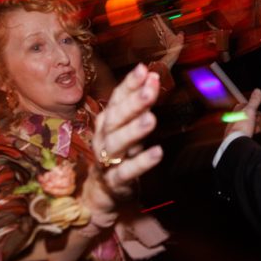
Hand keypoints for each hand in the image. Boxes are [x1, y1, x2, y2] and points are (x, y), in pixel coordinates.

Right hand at [86, 64, 162, 228]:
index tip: (145, 69)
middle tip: (150, 89)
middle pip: (115, 118)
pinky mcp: (114, 182)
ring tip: (151, 119)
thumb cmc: (120, 151)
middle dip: (132, 103)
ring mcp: (106, 160)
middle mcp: (103, 137)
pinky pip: (126, 172)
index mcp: (107, 120)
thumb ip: (139, 102)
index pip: (117, 98)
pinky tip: (157, 153)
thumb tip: (152, 74)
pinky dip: (141, 163)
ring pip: (117, 143)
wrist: (103, 190)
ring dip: (134, 130)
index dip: (130, 84)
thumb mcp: (128, 126)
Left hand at [153, 16, 184, 67]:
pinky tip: (160, 37)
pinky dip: (160, 36)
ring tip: (154, 25)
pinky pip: (160, 38)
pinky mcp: (164, 44)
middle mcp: (164, 35)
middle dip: (156, 22)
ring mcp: (163, 39)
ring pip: (158, 32)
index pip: (162, 23)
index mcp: (167, 32)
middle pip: (158, 27)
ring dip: (156, 28)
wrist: (172, 53)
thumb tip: (181, 33)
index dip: (159, 19)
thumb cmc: (176, 45)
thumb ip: (180, 34)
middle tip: (153, 18)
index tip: (156, 15)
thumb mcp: (180, 38)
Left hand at [224, 89, 260, 139]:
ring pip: (244, 126)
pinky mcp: (236, 138)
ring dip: (251, 126)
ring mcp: (233, 130)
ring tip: (256, 128)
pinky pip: (244, 134)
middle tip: (257, 119)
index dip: (249, 107)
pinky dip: (250, 133)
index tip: (255, 108)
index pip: (241, 106)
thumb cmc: (241, 126)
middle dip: (252, 117)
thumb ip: (254, 101)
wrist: (236, 142)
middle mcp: (232, 120)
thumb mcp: (250, 110)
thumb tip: (257, 90)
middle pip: (243, 117)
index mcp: (235, 112)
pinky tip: (252, 134)